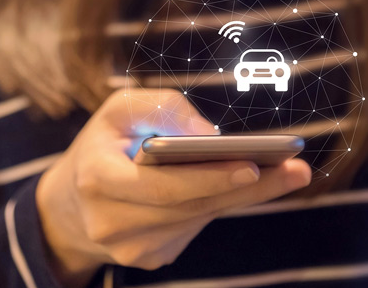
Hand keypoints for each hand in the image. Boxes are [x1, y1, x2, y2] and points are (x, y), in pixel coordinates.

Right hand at [35, 88, 311, 285]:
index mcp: (96, 178)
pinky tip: (242, 186)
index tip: (253, 164)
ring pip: (197, 218)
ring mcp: (129, 248)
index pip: (160, 184)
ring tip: (288, 174)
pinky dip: (216, 205)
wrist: (71, 204)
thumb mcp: (120, 110)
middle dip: (246, 186)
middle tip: (296, 170)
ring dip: (241, 195)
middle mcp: (109, 222)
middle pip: (191, 206)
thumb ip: (163, 109)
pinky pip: (192, 229)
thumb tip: (210, 135)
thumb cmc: (104, 144)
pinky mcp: (148, 259)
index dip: (207, 177)